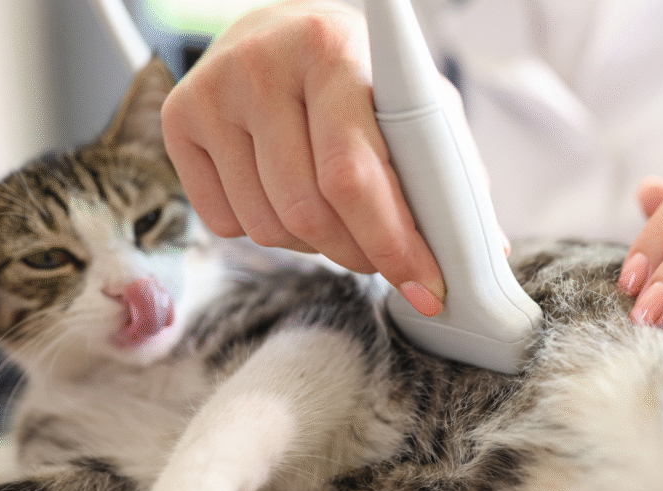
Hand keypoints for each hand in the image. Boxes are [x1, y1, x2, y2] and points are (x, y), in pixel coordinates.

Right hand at [161, 0, 444, 314]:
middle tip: (385, 260)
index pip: (353, 173)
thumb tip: (484, 252)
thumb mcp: (415, 103)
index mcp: (334, 51)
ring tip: (338, 216)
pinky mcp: (178, 120)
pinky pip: (226, 223)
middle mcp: (263, 65)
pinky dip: (269, 233)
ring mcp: (212, 93)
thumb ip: (447, 171)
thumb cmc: (360, 77)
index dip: (392, 243)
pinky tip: (288, 197)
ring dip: (316, 247)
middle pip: (308, 211)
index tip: (427, 287)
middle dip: (360, 255)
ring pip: (268, 226)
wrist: (280, 32)